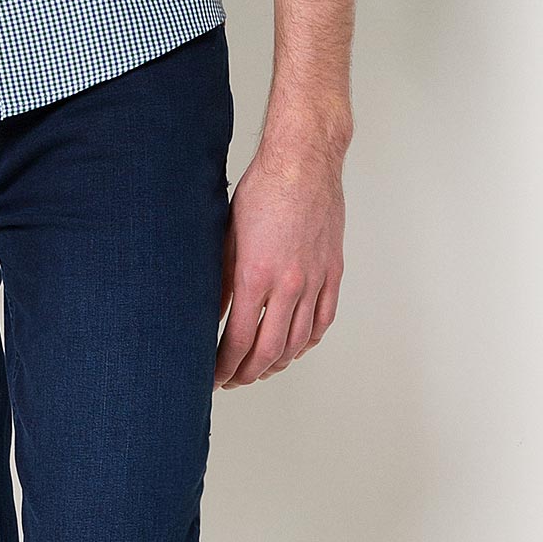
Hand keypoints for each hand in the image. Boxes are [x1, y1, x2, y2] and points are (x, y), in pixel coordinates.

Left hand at [214, 124, 345, 387]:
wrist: (305, 161)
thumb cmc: (263, 189)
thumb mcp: (227, 236)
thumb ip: (219, 281)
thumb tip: (209, 315)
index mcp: (255, 275)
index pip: (238, 340)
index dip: (224, 366)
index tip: (214, 376)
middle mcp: (288, 284)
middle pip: (269, 350)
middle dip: (248, 373)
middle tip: (233, 380)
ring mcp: (315, 280)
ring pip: (299, 341)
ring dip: (278, 362)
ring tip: (260, 368)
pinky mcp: (332, 272)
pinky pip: (323, 319)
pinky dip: (308, 341)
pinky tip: (295, 347)